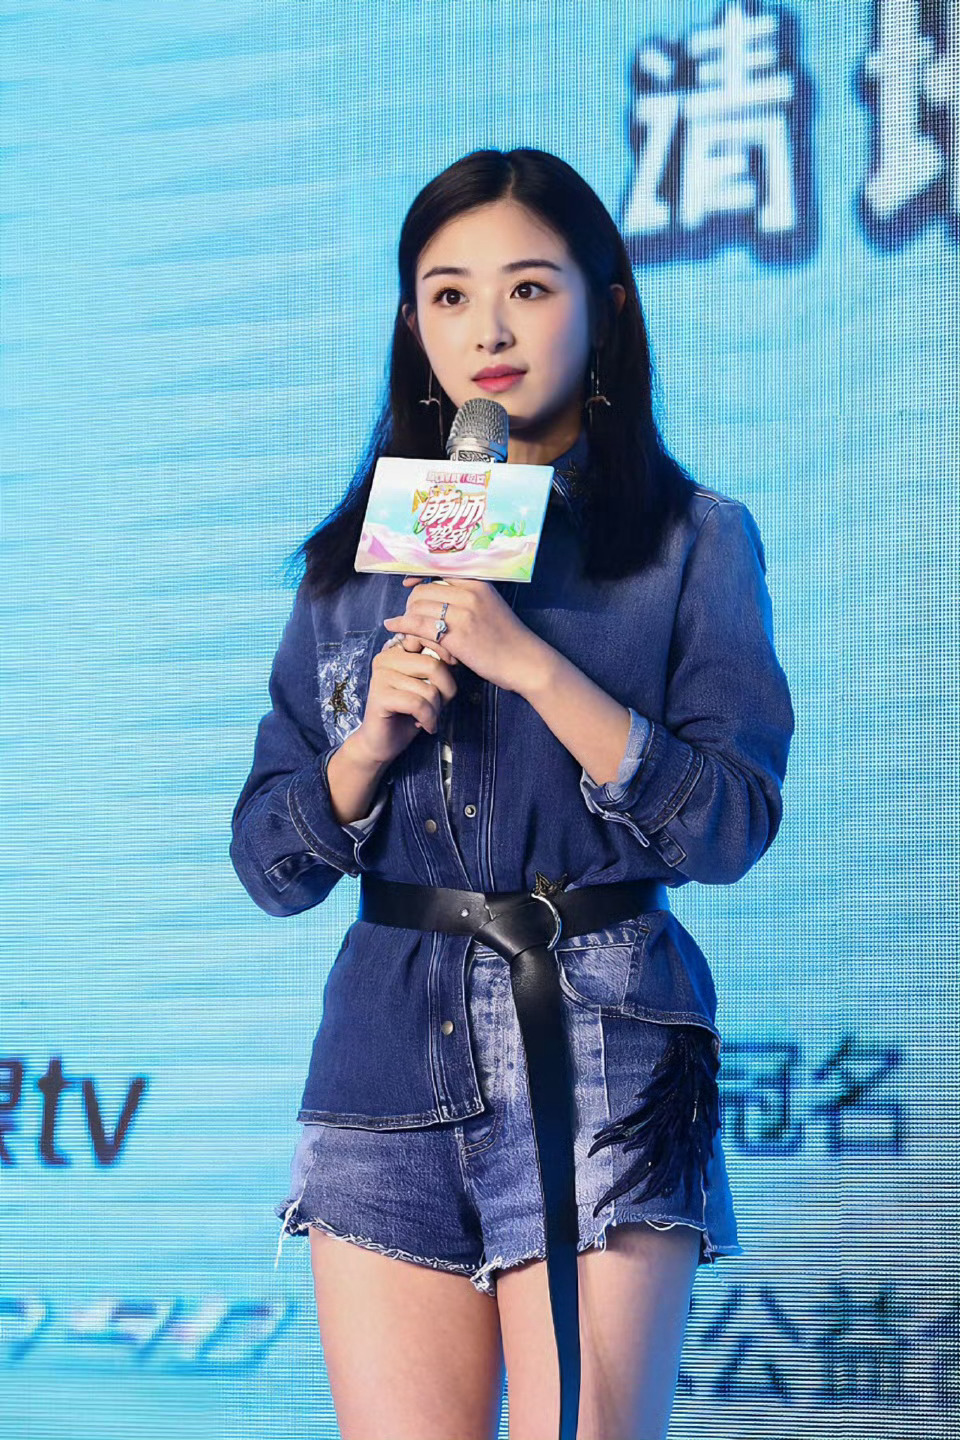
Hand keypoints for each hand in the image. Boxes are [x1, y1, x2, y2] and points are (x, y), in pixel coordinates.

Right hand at [351, 632, 458, 767]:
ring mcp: (380, 676)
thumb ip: (438, 666)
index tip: (448, 681)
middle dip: (445, 691)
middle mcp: (386, 658)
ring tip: (428, 717)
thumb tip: (457, 654)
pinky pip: (418, 704)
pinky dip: (428, 719)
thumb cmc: (410, 714)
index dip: (448, 659)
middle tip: (438, 706)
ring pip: (428, 688)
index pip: (430, 640)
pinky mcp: (380, 696)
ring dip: (436, 710)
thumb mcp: (429, 684)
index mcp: (397, 650)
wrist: (382, 743)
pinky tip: (425, 725)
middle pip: (434, 665)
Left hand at [383, 576, 545, 692]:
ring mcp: (463, 613)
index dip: (417, 577)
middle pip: (422, 591)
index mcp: (477, 582)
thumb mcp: (489, 605)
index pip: (436, 571)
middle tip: (413, 622)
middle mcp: (469, 593)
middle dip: (411, 606)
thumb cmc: (506, 637)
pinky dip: (402, 627)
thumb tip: (433, 594)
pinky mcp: (456, 635)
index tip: (408, 585)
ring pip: (417, 608)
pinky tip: (394, 628)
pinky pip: (418, 625)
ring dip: (408, 621)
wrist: (525, 661)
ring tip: (412, 637)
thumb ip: (466, 596)